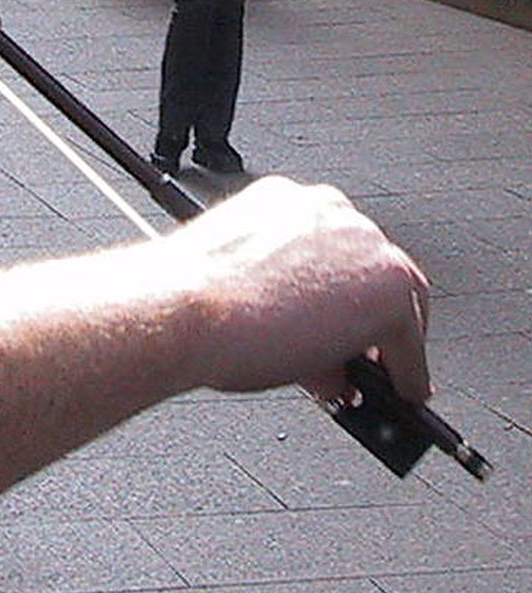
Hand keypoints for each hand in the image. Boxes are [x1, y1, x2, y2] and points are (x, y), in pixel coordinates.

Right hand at [170, 177, 430, 407]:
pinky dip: (408, 372)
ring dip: (388, 344)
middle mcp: (331, 212)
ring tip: (374, 380)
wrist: (181, 309)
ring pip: (399, 301)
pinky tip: (401, 391)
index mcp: (290, 201)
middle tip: (365, 359)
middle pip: (378, 271)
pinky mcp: (387, 292)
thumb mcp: (242, 288)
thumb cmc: (191, 298)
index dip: (344, 297)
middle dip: (372, 322)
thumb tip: (319, 349)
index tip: (343, 323)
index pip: (338, 250)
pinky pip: (411, 340)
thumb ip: (287, 304)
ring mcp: (363, 248)